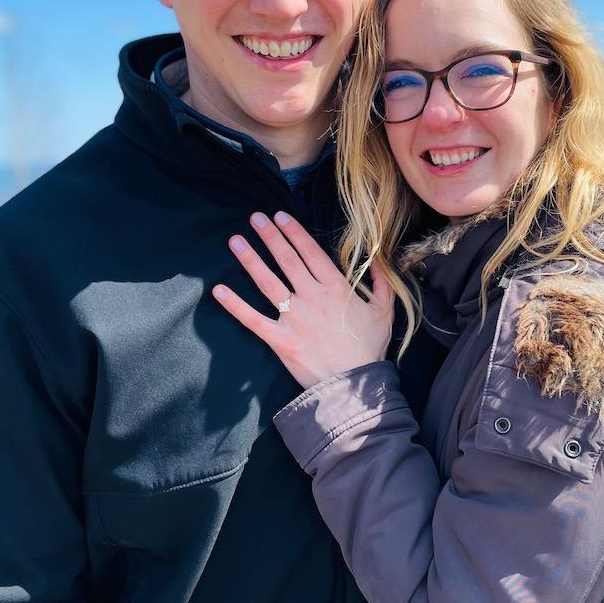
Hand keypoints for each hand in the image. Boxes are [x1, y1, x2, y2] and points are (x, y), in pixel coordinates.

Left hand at [214, 210, 394, 389]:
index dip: (294, 233)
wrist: (355, 386)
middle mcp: (313, 298)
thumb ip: (382, 283)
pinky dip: (235, 305)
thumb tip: (379, 262)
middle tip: (255, 218)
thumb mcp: (385, 312)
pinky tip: (219, 290)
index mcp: (336, 289)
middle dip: (270, 237)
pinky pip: (253, 320)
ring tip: (235, 241)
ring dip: (250, 260)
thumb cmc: (369, 349)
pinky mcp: (281, 340)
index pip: (311, 253)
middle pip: (287, 261)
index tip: (280, 216)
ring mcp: (295, 318)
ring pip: (268, 283)